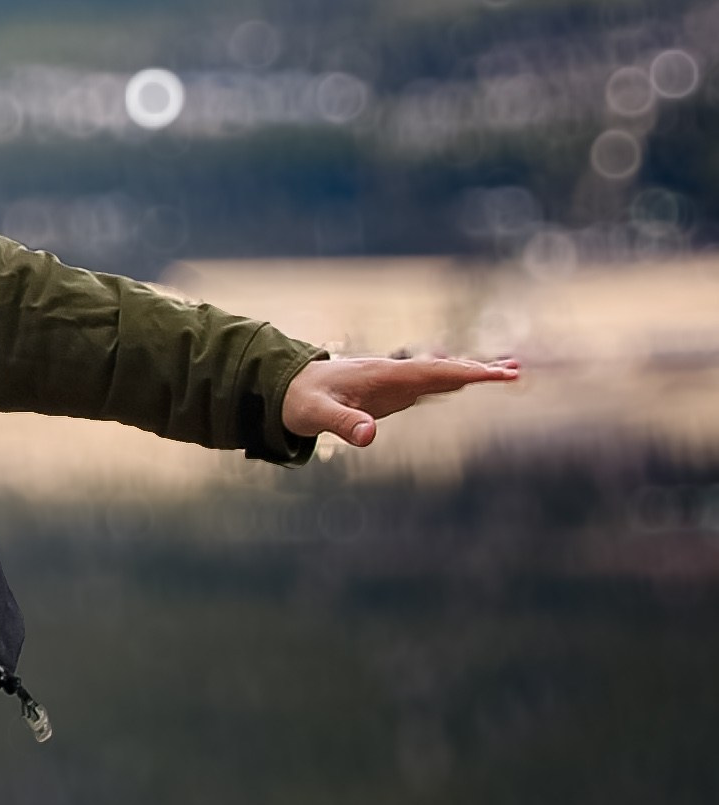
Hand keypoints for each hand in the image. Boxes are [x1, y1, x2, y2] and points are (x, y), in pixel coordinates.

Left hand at [280, 351, 519, 448]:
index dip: (464, 372)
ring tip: (511, 371)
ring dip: (474, 373)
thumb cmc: (300, 400)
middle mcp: (394, 373)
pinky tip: (472, 381)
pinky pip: (430, 386)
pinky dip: (455, 382)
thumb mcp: (317, 415)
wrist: (285, 387)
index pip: (432, 371)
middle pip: (445, 369)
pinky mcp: (392, 393)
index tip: (494, 374)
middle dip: (480, 370)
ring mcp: (395, 381)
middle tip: (518, 371)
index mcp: (383, 374)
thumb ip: (343, 424)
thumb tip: (370, 436)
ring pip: (441, 375)